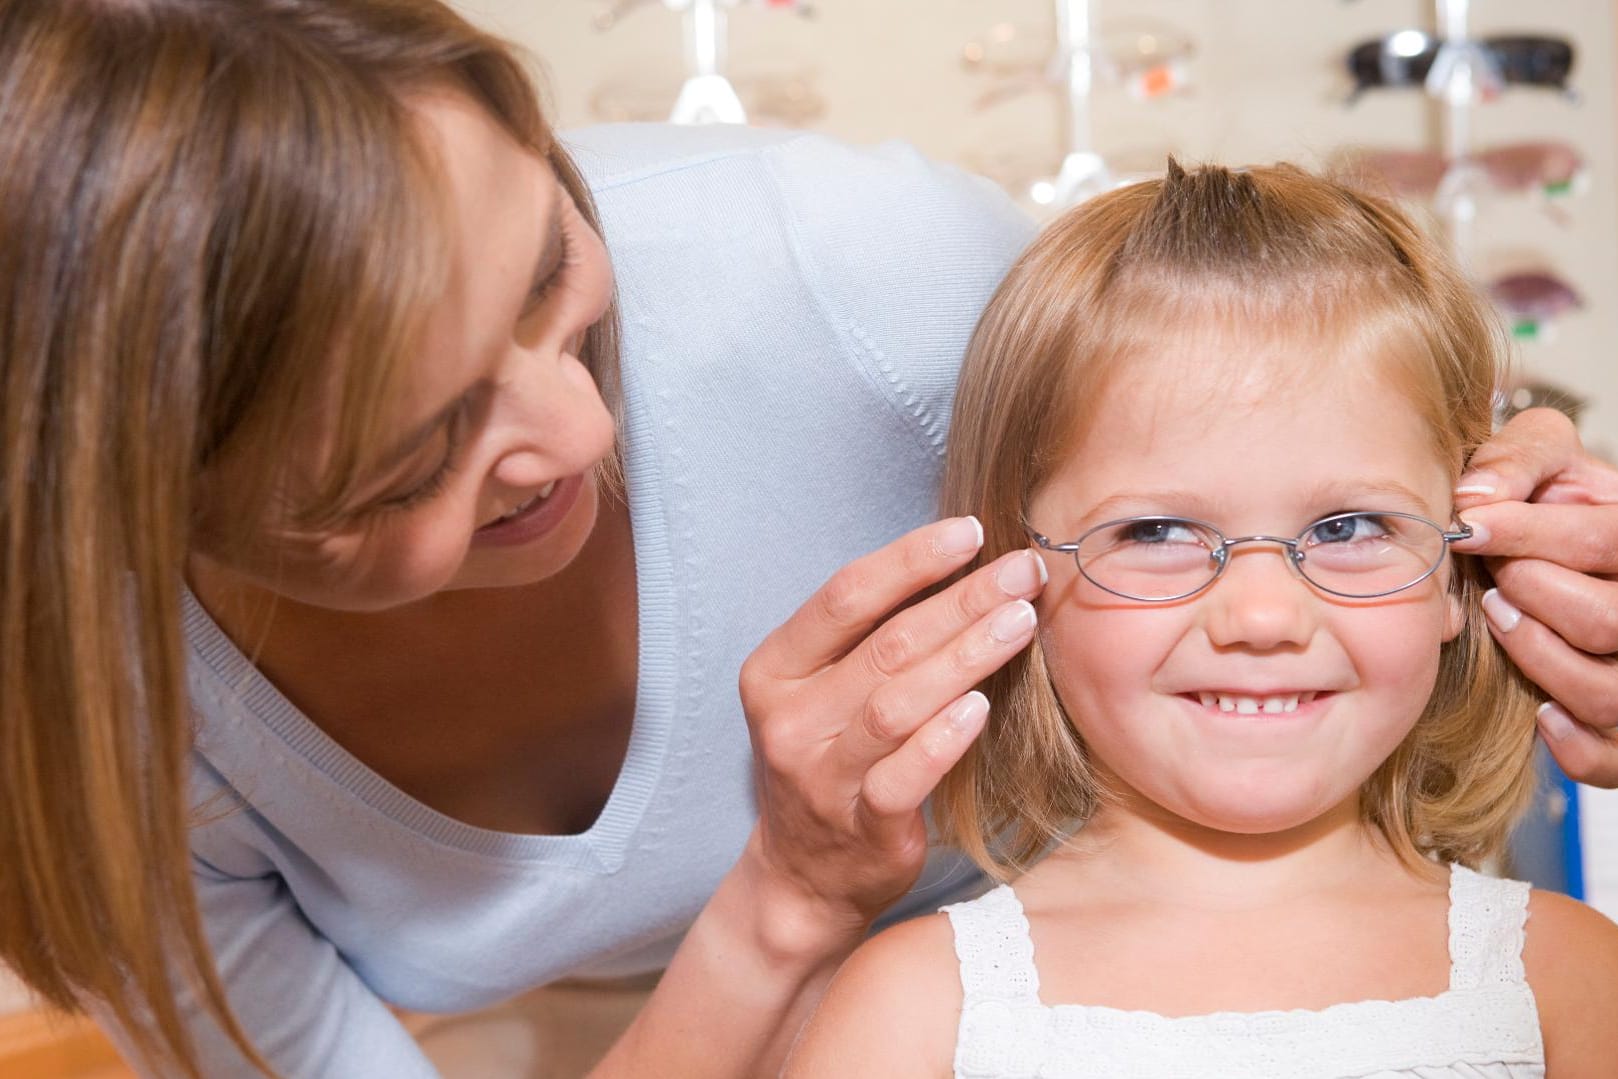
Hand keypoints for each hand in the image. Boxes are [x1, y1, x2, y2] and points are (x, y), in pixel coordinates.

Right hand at [737, 516, 1043, 946]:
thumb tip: (960, 566)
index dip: (910, 559)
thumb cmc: (830, 762)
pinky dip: (943, 739)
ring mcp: (821, 776)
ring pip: (897, 704)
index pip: (844, 596)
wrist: (803, 877)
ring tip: (1020, 621)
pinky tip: (983, 706)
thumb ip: (870, 639)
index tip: (971, 532)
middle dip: (961, 599)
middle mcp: (789, 719)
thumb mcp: (823, 693)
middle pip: (884, 644)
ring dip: (965, 656)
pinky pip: (905, 776)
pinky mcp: (861, 827)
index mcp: (775, 670)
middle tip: (1022, 571)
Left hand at [1452, 407, 1617, 786]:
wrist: (1579, 565)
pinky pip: (1607, 758)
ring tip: (1503, 622)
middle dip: (1530, 593)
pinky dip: (1569, 742)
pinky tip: (1538, 709)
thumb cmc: (1562, 513)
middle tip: (1495, 578)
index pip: (1606, 540)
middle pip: (1606, 619)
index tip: (1467, 527)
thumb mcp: (1551, 468)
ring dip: (1537, 657)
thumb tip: (1473, 498)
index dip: (1529, 533)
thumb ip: (1518, 460)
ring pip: (1604, 692)